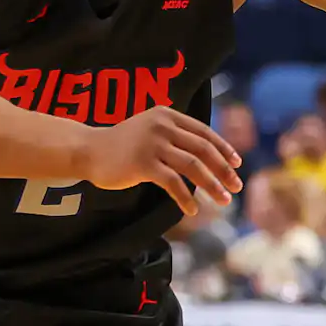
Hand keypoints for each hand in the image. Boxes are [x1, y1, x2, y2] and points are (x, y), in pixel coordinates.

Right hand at [79, 106, 243, 209]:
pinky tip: (193, 210)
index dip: (223, 148)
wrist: (88, 149)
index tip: (237, 163)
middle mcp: (163, 126)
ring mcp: (152, 144)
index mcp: (167, 115)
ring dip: (212, 185)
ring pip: (193, 166)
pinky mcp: (142, 164)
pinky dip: (186, 198)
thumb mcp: (151, 130)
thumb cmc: (123, 144)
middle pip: (203, 149)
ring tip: (224, 200)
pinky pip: (173, 183)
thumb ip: (175, 136)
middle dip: (223, 169)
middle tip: (237, 186)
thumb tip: (207, 155)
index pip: (204, 132)